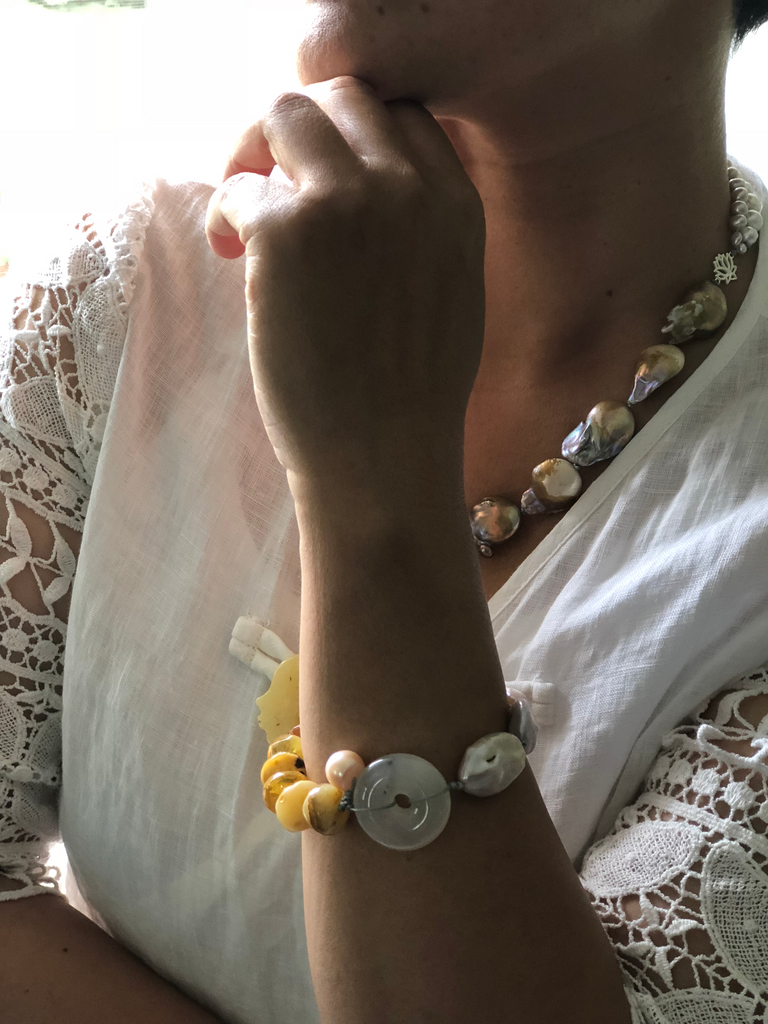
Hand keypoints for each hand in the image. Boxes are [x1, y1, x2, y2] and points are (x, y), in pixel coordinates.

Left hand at [205, 76, 486, 508]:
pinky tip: (231, 258)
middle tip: (267, 182)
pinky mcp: (287, 235)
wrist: (385, 460)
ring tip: (245, 217)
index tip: (321, 178)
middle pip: (340, 97)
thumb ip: (421, 228)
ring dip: (253, 152)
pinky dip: (226, 215)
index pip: (399, 113)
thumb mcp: (450, 295)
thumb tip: (364, 187)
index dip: (351, 136)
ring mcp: (347, 205)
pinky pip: (240, 187)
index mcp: (454, 203)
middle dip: (296, 131)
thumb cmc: (411, 397)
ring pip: (283, 113)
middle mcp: (407, 188)